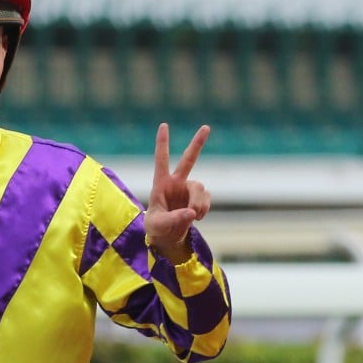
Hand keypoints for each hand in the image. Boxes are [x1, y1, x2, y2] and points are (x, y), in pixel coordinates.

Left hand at [145, 123, 211, 263]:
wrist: (167, 237)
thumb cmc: (156, 228)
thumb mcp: (158, 225)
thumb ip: (173, 219)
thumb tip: (191, 212)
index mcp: (161, 184)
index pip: (161, 160)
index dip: (163, 143)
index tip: (164, 125)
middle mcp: (176, 183)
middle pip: (189, 160)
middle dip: (197, 144)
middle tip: (206, 127)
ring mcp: (189, 190)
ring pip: (200, 188)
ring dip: (198, 203)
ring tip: (193, 216)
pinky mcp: (198, 199)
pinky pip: (206, 199)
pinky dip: (203, 209)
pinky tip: (196, 217)